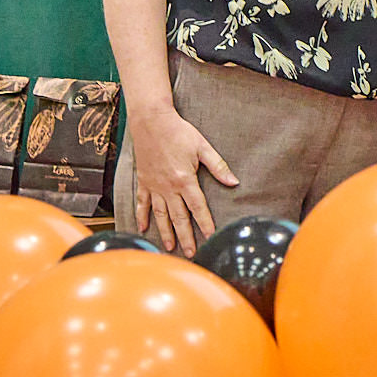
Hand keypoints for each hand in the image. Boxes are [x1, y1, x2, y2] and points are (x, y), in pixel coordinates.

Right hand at [127, 104, 236, 256]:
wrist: (151, 122)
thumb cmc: (179, 132)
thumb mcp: (203, 147)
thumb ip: (218, 166)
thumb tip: (234, 182)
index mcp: (185, 180)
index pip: (198, 207)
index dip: (205, 223)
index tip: (211, 237)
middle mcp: (168, 187)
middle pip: (179, 217)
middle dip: (186, 236)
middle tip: (192, 253)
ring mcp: (154, 186)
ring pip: (160, 215)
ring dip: (165, 232)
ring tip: (169, 247)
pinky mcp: (143, 182)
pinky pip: (142, 203)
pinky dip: (142, 216)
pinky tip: (143, 228)